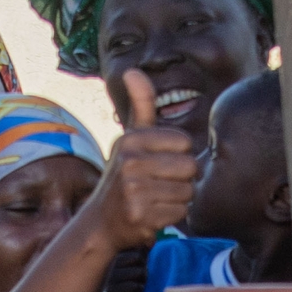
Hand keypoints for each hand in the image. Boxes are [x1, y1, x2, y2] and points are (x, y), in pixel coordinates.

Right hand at [80, 70, 201, 251]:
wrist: (101, 222)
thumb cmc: (123, 175)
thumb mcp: (130, 138)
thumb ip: (140, 104)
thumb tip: (133, 70)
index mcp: (131, 139)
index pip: (184, 142)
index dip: (178, 154)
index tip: (159, 162)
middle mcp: (130, 162)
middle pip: (190, 167)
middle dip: (182, 178)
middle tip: (160, 183)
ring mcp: (134, 191)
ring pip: (188, 191)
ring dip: (178, 197)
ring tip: (156, 198)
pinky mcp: (140, 216)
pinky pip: (180, 212)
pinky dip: (171, 215)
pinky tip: (153, 212)